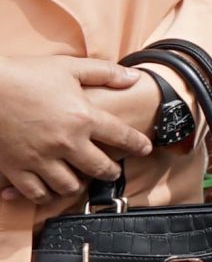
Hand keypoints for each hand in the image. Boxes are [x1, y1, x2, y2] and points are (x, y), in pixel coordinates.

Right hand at [0, 55, 152, 203]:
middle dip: (111, 172)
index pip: (122, 136)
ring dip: (78, 184)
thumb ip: (106, 73)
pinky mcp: (16, 168)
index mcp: (83, 118)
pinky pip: (36, 193)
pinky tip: (49, 188)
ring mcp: (40, 158)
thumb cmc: (27, 74)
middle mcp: (66, 142)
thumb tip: (134, 78)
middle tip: (112, 171)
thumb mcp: (70, 67)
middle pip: (99, 168)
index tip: (145, 148)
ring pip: (69, 186)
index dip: (137, 144)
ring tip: (80, 179)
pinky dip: (45, 194)